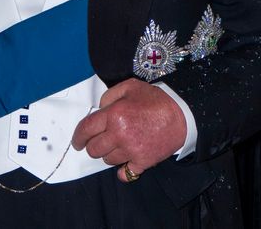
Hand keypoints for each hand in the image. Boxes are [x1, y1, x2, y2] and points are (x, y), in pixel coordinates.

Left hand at [70, 78, 185, 182]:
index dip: (78, 137)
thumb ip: (108, 96)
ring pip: (108, 160)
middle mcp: (119, 134)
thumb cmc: (156, 99)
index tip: (77, 142)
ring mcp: (132, 150)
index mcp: (113, 115)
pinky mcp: (144, 161)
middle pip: (94, 149)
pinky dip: (123, 171)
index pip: (86, 129)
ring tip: (119, 145)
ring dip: (109, 154)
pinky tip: (125, 165)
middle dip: (93, 145)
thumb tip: (98, 110)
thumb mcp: (129, 87)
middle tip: (100, 141)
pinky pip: (126, 173)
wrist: (183, 114)